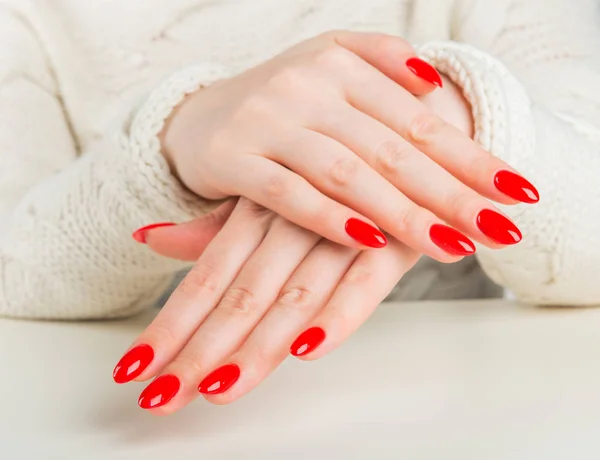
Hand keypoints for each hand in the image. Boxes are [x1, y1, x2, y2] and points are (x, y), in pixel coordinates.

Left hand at [114, 198, 420, 412]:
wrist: (412, 132)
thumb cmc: (334, 174)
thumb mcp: (271, 194)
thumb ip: (214, 227)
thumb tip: (148, 238)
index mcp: (257, 209)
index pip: (206, 277)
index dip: (170, 325)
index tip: (135, 369)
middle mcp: (291, 218)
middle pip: (239, 293)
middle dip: (199, 350)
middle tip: (161, 400)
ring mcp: (342, 227)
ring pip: (293, 294)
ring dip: (256, 347)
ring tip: (218, 392)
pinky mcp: (393, 237)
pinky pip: (364, 282)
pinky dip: (337, 314)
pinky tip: (307, 348)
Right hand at [161, 30, 538, 263]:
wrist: (196, 114)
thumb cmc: (277, 103)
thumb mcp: (326, 68)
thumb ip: (380, 65)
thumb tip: (433, 81)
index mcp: (340, 64)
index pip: (418, 118)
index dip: (469, 156)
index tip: (514, 193)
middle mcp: (308, 85)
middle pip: (391, 147)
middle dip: (450, 192)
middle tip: (496, 228)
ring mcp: (269, 120)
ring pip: (345, 170)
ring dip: (399, 211)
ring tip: (447, 245)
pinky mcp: (234, 157)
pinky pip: (287, 191)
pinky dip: (328, 216)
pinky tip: (366, 239)